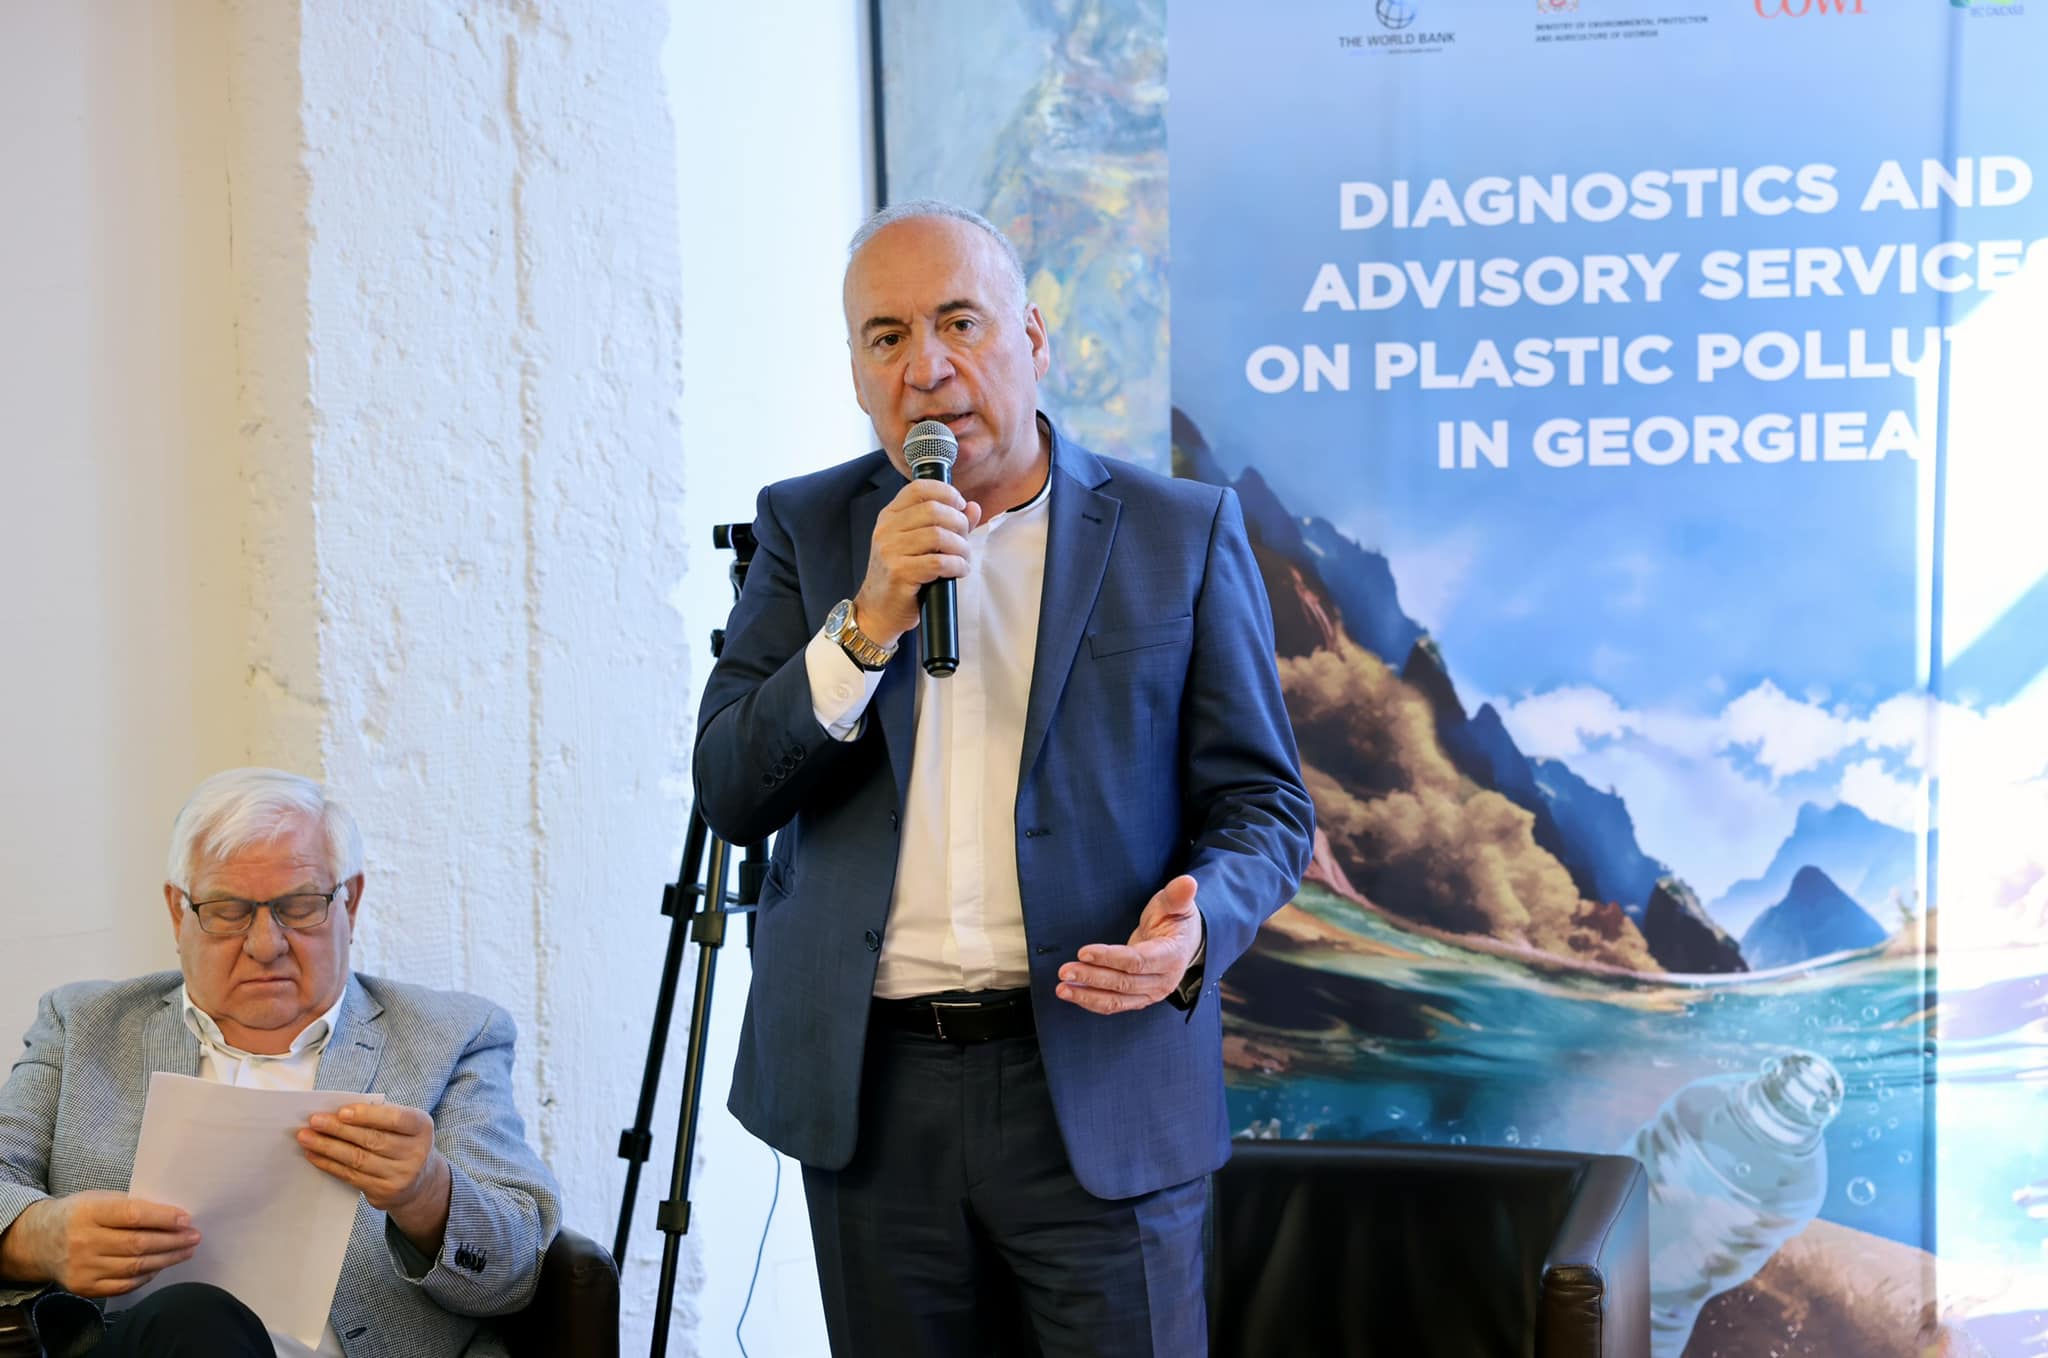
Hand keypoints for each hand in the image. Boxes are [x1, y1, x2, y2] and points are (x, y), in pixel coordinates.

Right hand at [0, 1190, 198, 1297]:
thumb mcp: (99, 1199)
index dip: (163, 1218)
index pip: (132, 1215)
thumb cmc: (80, 1214)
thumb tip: (173, 1216)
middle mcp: (83, 1242)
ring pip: (134, 1267)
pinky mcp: (83, 1287)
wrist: (39, 1241)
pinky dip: (146, 1276)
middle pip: (137, 1245)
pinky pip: (123, 1285)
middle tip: (194, 1237)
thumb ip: (130, 1207)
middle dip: (172, 1241)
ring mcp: (82, 1268)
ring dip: (166, 1259)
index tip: (187, 1219)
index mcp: (89, 1212)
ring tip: (186, 1251)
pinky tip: (160, 1266)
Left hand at [299, 1103, 451, 1251]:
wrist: (421, 1181)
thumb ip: (380, 1116)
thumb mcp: (404, 1125)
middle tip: (314, 1121)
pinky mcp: (384, 1192)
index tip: (341, 1111)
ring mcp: (400, 1175)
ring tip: (306, 1137)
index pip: (395, 1119)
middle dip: (339, 1129)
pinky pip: (351, 1176)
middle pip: (372, 1140)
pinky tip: (314, 1155)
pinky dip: (329, 1165)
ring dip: (327, 1147)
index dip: (368, 1115)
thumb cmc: (403, 1141)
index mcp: (422, 1127)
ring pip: (358, 1159)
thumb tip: (337, 1113)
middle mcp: (415, 1153)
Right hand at [852, 479, 983, 642]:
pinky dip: (956, 565)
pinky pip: (938, 563)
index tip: (960, 506)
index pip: (918, 488)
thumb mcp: (919, 544)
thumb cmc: (900, 576)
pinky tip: (959, 570)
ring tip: (964, 557)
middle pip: (933, 510)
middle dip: (959, 523)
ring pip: (938, 536)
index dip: (946, 492)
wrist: (878, 610)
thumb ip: (947, 523)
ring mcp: (890, 551)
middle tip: (965, 538)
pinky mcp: (899, 573)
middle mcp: (887, 530)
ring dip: (960, 547)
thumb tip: (973, 507)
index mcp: (890, 517)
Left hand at [1055, 875, 1202, 1014]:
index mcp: (1172, 956)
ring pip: (1117, 1000)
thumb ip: (1178, 895)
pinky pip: (1113, 1005)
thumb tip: (1188, 881)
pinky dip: (1091, 1001)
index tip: (1084, 952)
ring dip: (1087, 995)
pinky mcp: (1138, 999)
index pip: (1138, 961)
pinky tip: (1072, 993)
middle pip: (1124, 983)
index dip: (1110, 958)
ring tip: (1062, 988)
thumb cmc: (1175, 921)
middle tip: (1065, 970)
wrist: (1184, 944)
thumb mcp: (1177, 905)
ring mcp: (1150, 994)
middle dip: (1092, 977)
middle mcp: (1162, 981)